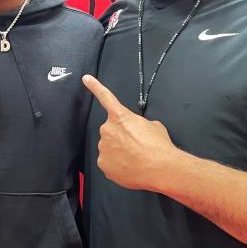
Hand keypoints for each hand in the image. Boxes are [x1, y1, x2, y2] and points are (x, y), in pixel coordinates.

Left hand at [83, 74, 176, 190]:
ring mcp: (104, 147)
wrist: (160, 168)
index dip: (95, 87)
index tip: (86, 79)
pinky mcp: (103, 164)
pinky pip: (109, 162)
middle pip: (111, 131)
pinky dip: (117, 165)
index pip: (105, 97)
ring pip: (109, 147)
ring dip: (119, 151)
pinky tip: (130, 167)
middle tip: (136, 145)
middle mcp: (108, 129)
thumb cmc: (158, 146)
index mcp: (120, 116)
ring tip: (135, 157)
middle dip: (121, 136)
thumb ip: (139, 123)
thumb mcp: (153, 126)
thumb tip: (138, 130)